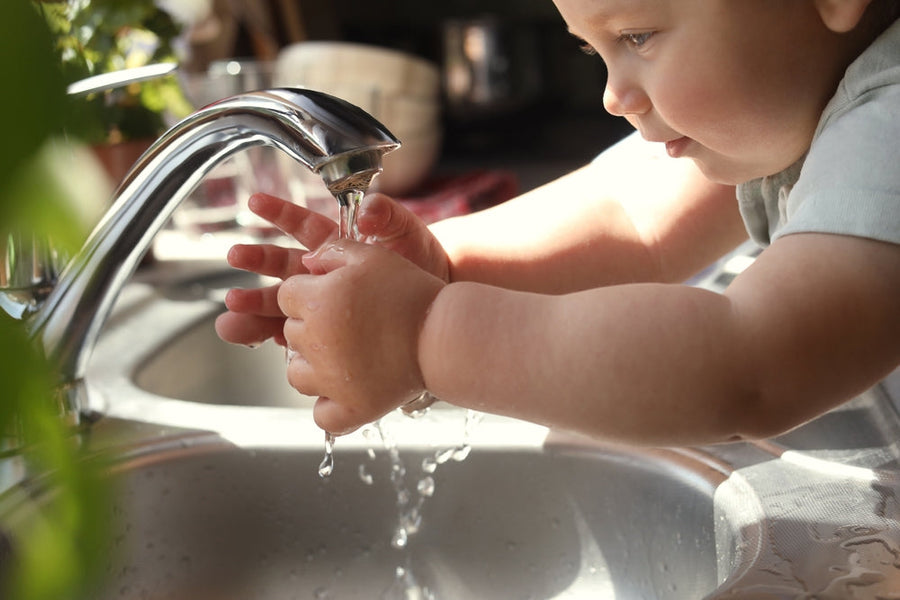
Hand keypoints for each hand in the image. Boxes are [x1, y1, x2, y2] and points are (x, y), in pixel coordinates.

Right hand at [215, 192, 449, 346]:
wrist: (436, 305)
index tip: (255, 202)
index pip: (302, 225)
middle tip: (236, 257)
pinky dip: (278, 340)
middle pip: (282, 268)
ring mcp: (322, 306)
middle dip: (256, 263)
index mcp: (337, 245)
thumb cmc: (421, 264)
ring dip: (255, 310)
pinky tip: (260, 342)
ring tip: (231, 316)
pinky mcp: (326, 334)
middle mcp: (322, 275)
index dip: (279, 212)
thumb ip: (387, 216)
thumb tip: (368, 208)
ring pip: (281, 307)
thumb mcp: (407, 233)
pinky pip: (297, 338)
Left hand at [279, 239, 444, 433]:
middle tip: (349, 322)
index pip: (287, 295)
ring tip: (346, 354)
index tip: (333, 295)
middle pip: (290, 333)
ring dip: (313, 363)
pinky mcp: (352, 408)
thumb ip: (332, 251)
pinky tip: (344, 392)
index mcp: (317, 301)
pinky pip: (322, 416)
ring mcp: (331, 380)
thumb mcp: (373, 256)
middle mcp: (316, 341)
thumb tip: (306, 262)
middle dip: (312, 325)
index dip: (309, 292)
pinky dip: (329, 406)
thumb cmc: (410, 292)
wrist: (445, 333)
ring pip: (296, 373)